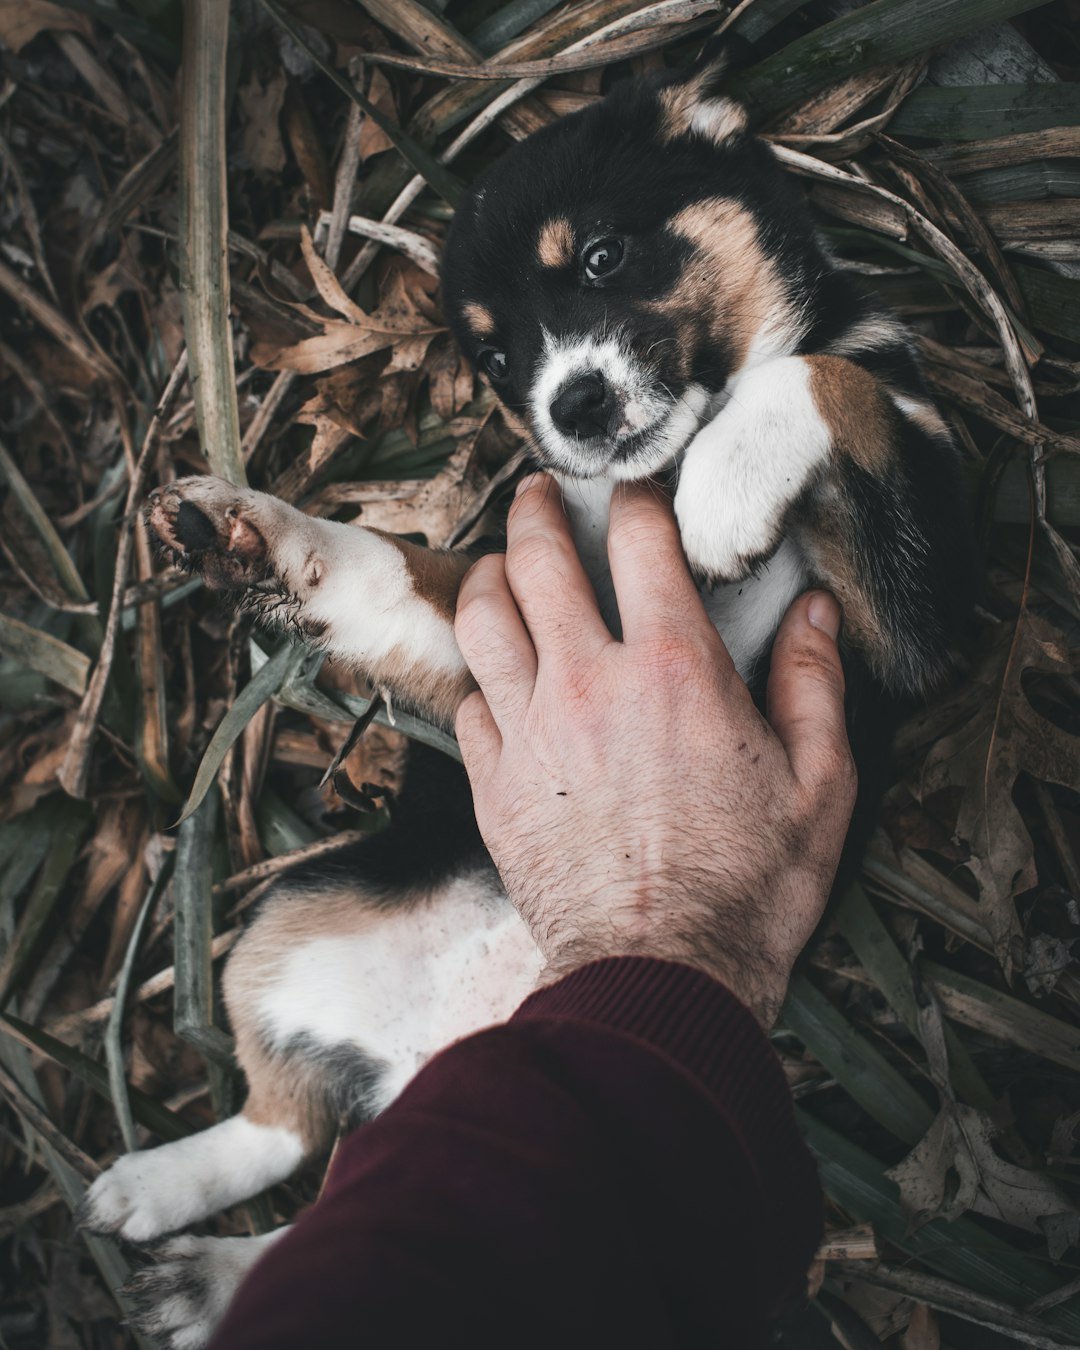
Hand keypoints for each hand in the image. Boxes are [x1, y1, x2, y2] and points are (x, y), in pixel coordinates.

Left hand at [453, 474, 856, 1026]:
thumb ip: (815, 684)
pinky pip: (468, 703)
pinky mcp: (494, 784)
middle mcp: (589, 682)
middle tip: (539, 493)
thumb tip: (817, 614)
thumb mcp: (820, 784)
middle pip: (536, 560)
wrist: (660, 975)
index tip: (633, 488)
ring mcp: (530, 731)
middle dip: (535, 510)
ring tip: (498, 563)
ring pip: (482, 618)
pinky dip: (479, 676)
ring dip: (487, 575)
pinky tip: (494, 676)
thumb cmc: (748, 888)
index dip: (633, 496)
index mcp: (674, 668)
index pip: (638, 541)